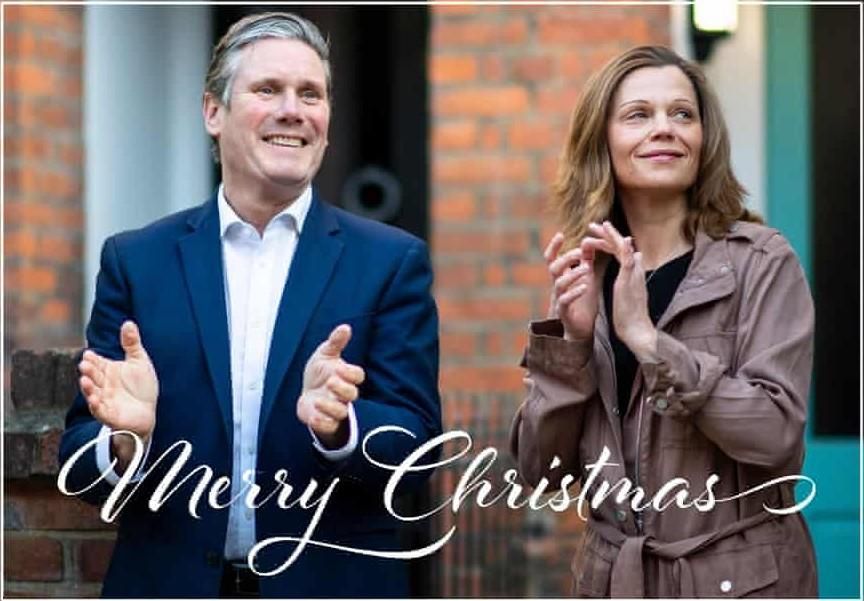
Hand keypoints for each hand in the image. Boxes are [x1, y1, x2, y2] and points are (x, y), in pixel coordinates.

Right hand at [78, 321, 158, 465]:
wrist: (147, 412)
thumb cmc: (141, 387)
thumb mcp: (139, 362)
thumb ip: (132, 343)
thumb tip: (128, 322)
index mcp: (108, 370)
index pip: (98, 362)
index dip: (93, 359)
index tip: (89, 353)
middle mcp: (103, 384)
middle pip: (94, 376)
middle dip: (89, 370)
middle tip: (85, 364)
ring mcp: (104, 399)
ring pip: (93, 392)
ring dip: (88, 387)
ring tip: (85, 380)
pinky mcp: (109, 414)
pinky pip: (99, 410)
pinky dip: (96, 405)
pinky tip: (94, 400)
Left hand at [297, 325, 365, 448]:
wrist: (307, 394)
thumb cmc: (320, 373)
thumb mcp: (324, 354)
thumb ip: (335, 342)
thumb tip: (345, 327)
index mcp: (346, 377)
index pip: (357, 376)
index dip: (351, 373)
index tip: (339, 368)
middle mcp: (343, 394)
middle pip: (352, 394)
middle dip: (342, 388)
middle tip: (330, 382)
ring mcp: (335, 409)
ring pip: (341, 412)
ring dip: (330, 407)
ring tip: (318, 400)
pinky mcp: (325, 422)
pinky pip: (329, 426)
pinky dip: (322, 422)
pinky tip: (312, 415)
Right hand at [544, 232, 598, 339]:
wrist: (582, 329)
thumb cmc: (583, 302)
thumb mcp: (587, 277)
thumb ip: (586, 260)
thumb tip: (587, 241)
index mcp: (562, 277)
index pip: (552, 259)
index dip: (554, 247)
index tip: (561, 234)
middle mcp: (558, 286)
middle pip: (553, 268)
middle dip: (566, 258)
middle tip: (580, 253)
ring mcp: (560, 299)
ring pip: (559, 283)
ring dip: (573, 274)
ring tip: (587, 269)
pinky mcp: (565, 311)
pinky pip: (565, 300)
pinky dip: (575, 292)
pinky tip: (585, 287)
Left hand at [583, 221, 657, 359]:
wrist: (636, 329)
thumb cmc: (630, 313)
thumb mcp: (628, 289)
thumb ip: (630, 274)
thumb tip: (636, 257)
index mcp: (630, 272)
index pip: (619, 250)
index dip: (608, 241)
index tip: (596, 234)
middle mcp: (634, 269)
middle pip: (620, 245)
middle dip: (607, 233)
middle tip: (594, 224)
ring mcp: (633, 273)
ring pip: (624, 248)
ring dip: (611, 235)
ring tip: (598, 225)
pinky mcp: (630, 280)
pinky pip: (628, 261)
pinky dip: (625, 249)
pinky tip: (623, 239)